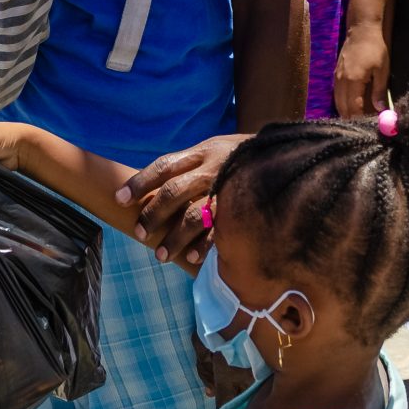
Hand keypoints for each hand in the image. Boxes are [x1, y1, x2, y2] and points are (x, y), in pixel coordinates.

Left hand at [120, 133, 247, 264]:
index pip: (164, 166)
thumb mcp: (215, 148)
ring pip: (195, 214)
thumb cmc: (240, 156)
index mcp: (202, 152)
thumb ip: (189, 164)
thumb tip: (153, 184)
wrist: (288, 153)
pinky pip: (221, 229)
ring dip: (175, 237)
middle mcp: (213, 168)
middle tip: (139, 233)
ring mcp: (229, 189)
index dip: (140, 182)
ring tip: (160, 255)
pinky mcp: (244, 208)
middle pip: (174, 190)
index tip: (119, 199)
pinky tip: (191, 259)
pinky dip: (204, 245)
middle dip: (153, 213)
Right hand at [331, 22, 389, 118]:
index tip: (369, 126)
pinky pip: (337, 95)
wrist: (362, 30)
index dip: (360, 119)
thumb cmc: (375, 48)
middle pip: (342, 108)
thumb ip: (379, 91)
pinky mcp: (336, 74)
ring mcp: (336, 78)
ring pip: (337, 102)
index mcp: (353, 81)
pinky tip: (352, 105)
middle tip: (364, 125)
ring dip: (347, 112)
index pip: (353, 108)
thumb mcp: (382, 70)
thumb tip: (381, 110)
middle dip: (352, 119)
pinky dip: (343, 103)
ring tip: (359, 118)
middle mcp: (341, 81)